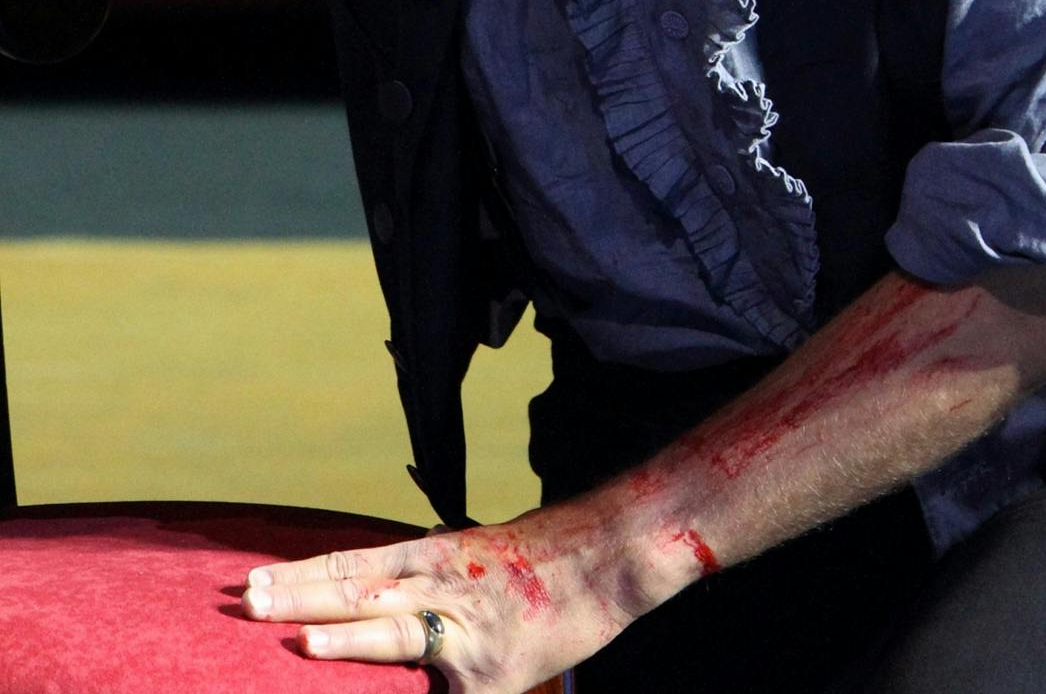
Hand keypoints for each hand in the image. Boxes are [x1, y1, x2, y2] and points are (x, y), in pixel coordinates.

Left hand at [241, 498, 682, 690]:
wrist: (610, 560)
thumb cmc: (545, 560)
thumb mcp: (478, 557)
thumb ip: (429, 580)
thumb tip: (382, 595)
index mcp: (437, 555)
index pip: (354, 563)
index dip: (303, 572)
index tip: (252, 577)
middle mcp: (443, 584)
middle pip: (360, 588)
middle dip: (301, 597)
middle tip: (245, 599)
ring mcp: (466, 629)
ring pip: (394, 628)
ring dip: (340, 632)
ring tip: (293, 636)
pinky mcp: (490, 673)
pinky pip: (439, 690)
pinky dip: (408, 693)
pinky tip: (369, 691)